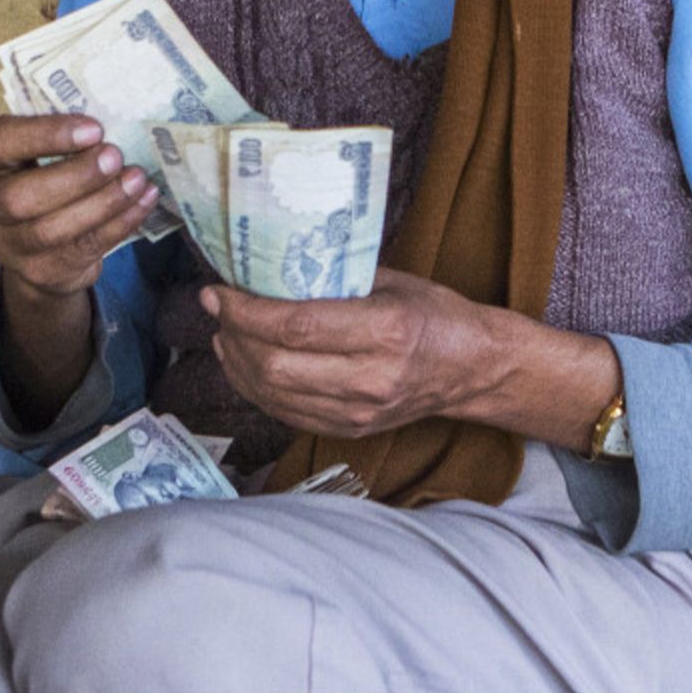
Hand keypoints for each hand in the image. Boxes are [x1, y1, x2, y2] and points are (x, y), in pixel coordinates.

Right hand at [0, 114, 156, 303]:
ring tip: (137, 179)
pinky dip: (119, 223)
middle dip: (74, 177)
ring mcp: (7, 246)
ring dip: (101, 203)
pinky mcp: (41, 271)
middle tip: (115, 156)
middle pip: (17, 199)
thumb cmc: (39, 174)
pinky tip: (144, 200)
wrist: (33, 243)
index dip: (44, 135)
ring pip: (50, 231)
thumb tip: (115, 117)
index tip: (93, 128)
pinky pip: (82, 248)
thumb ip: (58, 135)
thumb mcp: (34, 150)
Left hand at [204, 270, 500, 440]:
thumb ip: (332, 276)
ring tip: (226, 332)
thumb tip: (267, 262)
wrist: (473, 370)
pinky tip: (245, 361)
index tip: (219, 292)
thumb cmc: (434, 315)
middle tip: (218, 308)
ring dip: (237, 362)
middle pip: (275, 366)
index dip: (246, 311)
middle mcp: (371, 379)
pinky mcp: (349, 430)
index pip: (295, 327)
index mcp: (386, 331)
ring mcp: (358, 412)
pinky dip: (255, 387)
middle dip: (234, 335)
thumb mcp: (391, 281)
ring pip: (272, 394)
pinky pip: (284, 413)